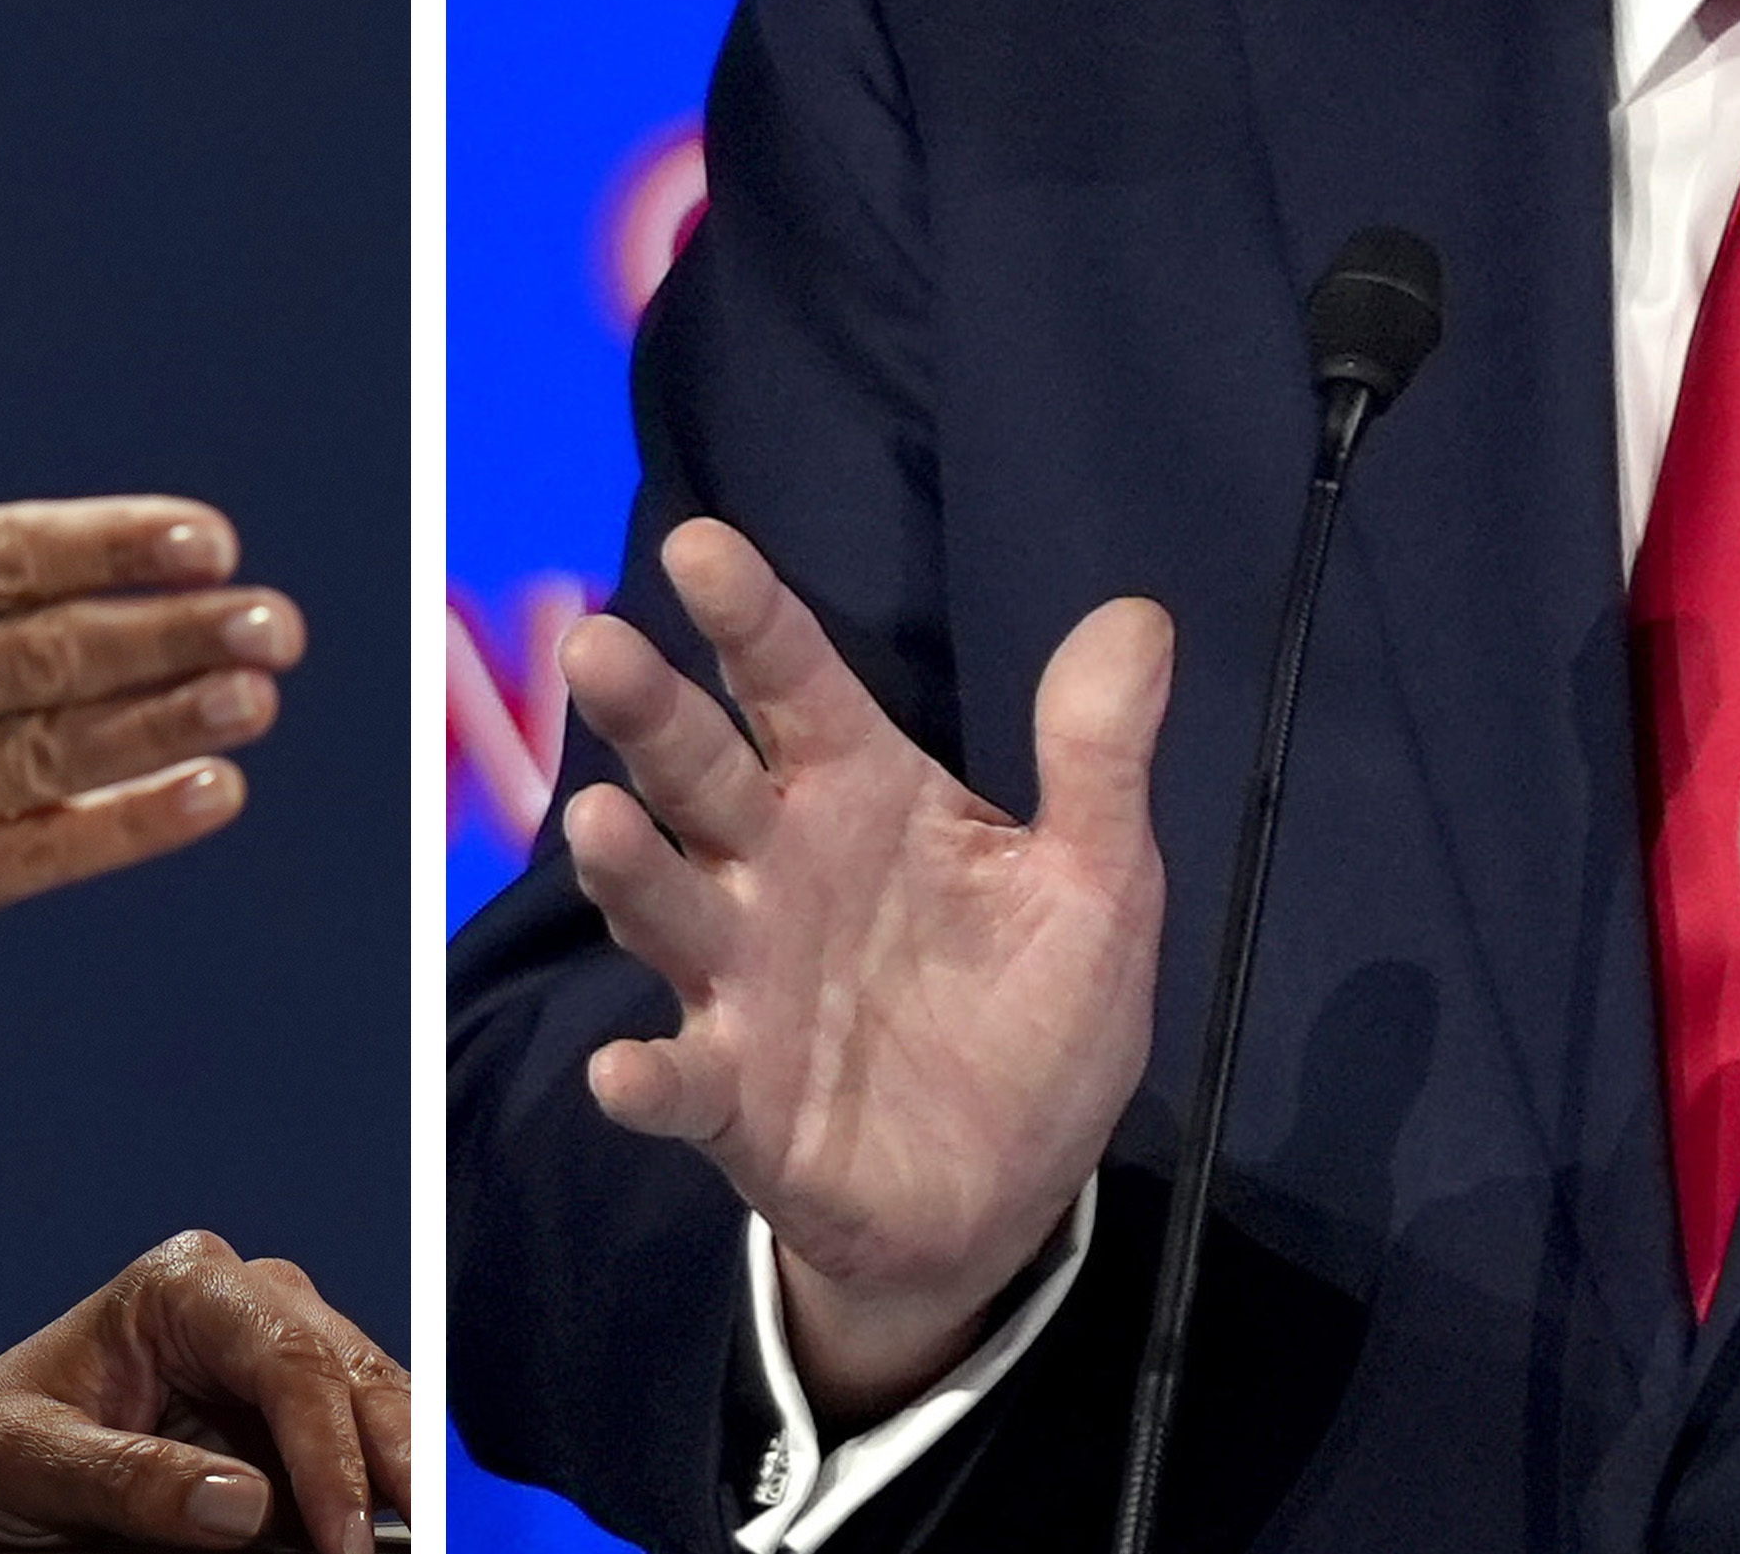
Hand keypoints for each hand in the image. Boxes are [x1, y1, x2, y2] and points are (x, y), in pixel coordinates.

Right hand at [0, 282, 300, 1083]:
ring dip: (165, 721)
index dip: (107, 543)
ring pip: (49, 751)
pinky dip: (121, 829)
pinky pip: (26, 859)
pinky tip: (206, 795)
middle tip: (273, 615)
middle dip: (171, 632)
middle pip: (44, 653)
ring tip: (256, 691)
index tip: (204, 534)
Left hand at [0, 1230, 408, 1552]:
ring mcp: (275, 1363)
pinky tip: (383, 1534)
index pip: (288, 1358)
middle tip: (428, 1540)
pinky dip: (374, 1496)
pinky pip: (354, 1452)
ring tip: (421, 1541)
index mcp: (183, 1288)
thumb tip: (244, 1505)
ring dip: (399, 1479)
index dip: (330, 1452)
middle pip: (352, 1374)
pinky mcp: (285, 1426)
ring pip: (373, 1407)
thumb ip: (134, 1481)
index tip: (343, 1540)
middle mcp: (246, 1307)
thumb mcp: (36, 1464)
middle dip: (398, 1459)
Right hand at [559, 516, 1173, 1419]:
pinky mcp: (736, 1100)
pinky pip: (682, 1082)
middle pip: (698, 773)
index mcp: (858, 793)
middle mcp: (775, 869)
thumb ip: (1097, 756)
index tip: (699, 544)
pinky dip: (649, 1078)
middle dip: (648, 711)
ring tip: (602, 822)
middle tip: (599, 643)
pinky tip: (624, 1072)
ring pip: (668, 906)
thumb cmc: (1034, 1012)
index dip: (749, 614)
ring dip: (628, 868)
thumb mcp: (1096, 883)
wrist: (1010, 1196)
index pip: (794, 682)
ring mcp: (743, 984)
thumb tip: (1139, 615)